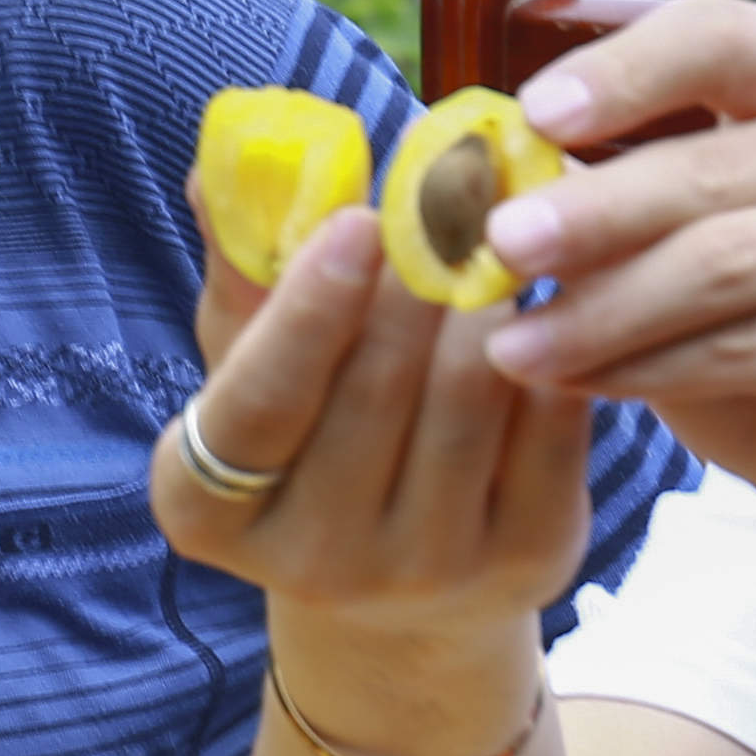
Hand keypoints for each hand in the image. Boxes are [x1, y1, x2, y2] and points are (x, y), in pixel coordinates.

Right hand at [146, 198, 605, 646]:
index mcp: (205, 510)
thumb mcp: (249, 366)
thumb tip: (223, 165)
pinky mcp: (527, 562)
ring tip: (483, 248)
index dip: (308, 310)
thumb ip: (242, 271)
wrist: (402, 590)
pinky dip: (548, 342)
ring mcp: (425, 573)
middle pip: (375, 387)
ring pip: (469, 392)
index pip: (256, 405)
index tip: (359, 219)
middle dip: (412, 277)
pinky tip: (538, 303)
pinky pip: (549, 421)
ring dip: (481, 299)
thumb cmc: (307, 439)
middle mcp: (310, 562)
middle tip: (441, 201)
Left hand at [474, 0, 755, 616]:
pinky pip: (752, 344)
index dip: (621, 70)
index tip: (532, 117)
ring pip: (725, 260)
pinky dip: (648, 367)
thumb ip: (616, 209)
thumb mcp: (686, 258)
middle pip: (711, 162)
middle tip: (491, 245)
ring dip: (600, 307)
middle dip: (586, 212)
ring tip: (509, 343)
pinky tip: (578, 383)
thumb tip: (492, 175)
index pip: (722, 35)